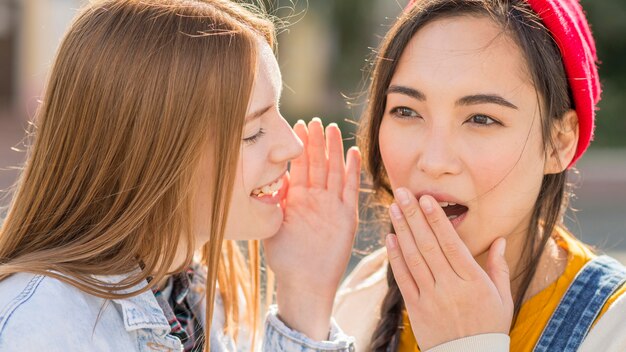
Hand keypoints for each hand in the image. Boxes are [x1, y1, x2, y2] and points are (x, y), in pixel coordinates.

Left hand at [263, 118, 360, 339]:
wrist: (304, 281)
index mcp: (297, 198)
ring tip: (333, 129)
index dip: (299, 147)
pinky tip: (354, 153)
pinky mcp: (347, 216)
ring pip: (334, 171)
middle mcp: (315, 198)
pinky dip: (352, 171)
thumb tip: (267, 178)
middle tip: (316, 121)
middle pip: (317, 163)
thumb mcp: (273, 225)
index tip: (297, 125)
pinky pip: (350, 190)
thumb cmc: (285, 258)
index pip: (298, 166)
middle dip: (316, 142)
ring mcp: (332, 206)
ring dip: (334, 151)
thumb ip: (273, 202)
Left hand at [385, 189, 512, 349]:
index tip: (426, 199)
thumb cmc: (489, 327)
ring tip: (393, 208)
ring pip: (413, 258)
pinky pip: (403, 279)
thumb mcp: (503, 298)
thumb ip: (498, 267)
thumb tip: (500, 240)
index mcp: (473, 281)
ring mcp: (431, 297)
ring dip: (402, 230)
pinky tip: (390, 238)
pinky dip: (395, 258)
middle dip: (413, 216)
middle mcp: (450, 286)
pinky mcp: (416, 308)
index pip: (451, 243)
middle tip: (402, 193)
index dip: (437, 219)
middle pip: (428, 245)